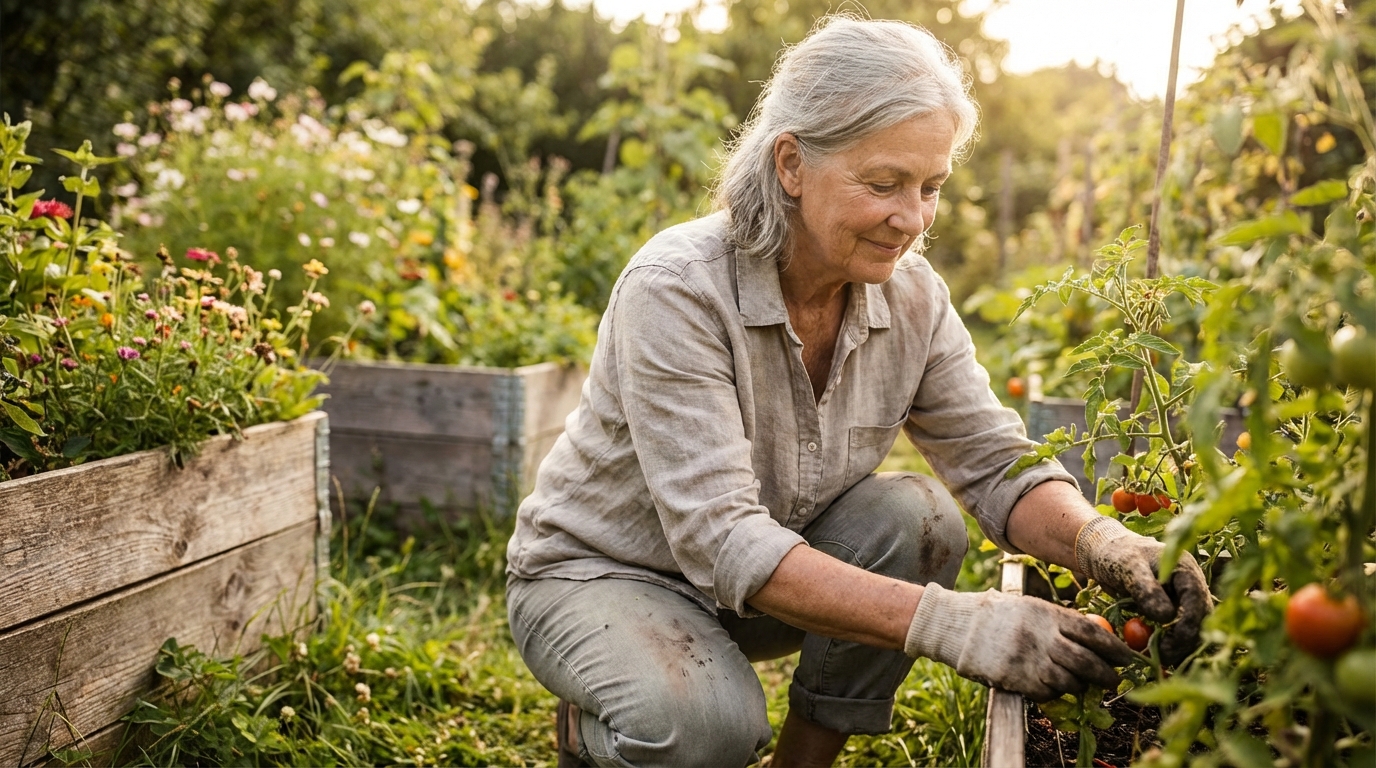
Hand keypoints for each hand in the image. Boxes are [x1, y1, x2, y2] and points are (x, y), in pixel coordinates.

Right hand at [904, 583, 1134, 700]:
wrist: (958, 625)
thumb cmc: (998, 614)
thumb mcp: (1031, 607)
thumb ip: (1060, 621)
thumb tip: (1097, 636)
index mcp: (1047, 614)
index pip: (1092, 632)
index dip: (1115, 647)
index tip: (1129, 658)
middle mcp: (1041, 637)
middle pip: (1086, 661)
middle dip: (1106, 674)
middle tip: (1113, 680)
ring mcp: (1029, 660)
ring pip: (1070, 681)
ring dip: (1081, 686)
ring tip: (1083, 685)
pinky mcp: (1016, 679)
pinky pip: (1048, 693)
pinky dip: (1056, 693)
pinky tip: (1054, 687)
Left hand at [1076, 516, 1210, 664]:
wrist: (1105, 552)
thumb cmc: (1116, 554)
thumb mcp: (1128, 567)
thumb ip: (1146, 589)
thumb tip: (1166, 617)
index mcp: (1184, 569)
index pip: (1196, 600)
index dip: (1188, 624)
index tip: (1171, 643)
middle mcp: (1190, 585)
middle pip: (1200, 618)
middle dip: (1186, 641)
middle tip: (1164, 657)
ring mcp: (1183, 600)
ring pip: (1193, 628)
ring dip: (1180, 647)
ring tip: (1160, 660)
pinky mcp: (1172, 612)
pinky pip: (1177, 632)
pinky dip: (1170, 646)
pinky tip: (1157, 657)